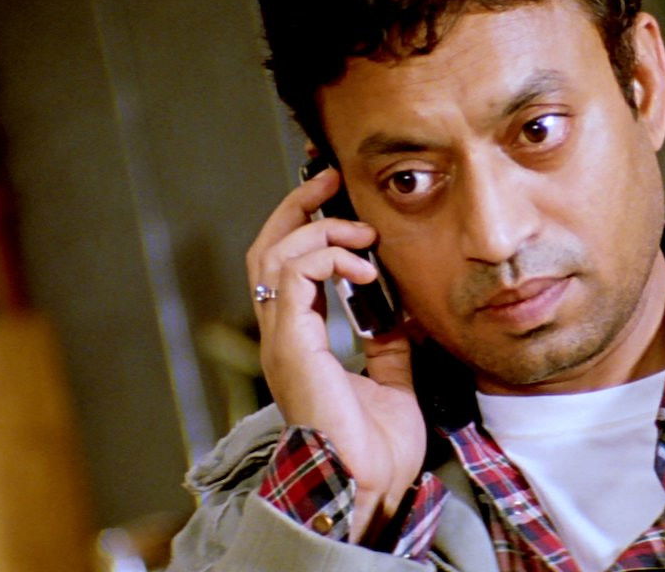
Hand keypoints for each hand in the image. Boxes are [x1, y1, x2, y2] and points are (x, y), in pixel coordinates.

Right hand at [246, 167, 425, 542]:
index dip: (305, 227)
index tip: (338, 200)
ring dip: (318, 230)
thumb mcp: (392, 381)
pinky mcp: (290, 346)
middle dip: (297, 208)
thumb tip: (397, 312)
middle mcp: (281, 336)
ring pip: (274, 256)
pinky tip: (362, 266)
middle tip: (329, 179)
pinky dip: (326, 258)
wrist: (369, 485)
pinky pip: (293, 277)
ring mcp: (281, 341)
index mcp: (298, 343)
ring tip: (360, 233)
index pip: (286, 269)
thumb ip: (387, 345)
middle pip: (267, 250)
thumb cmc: (376, 448)